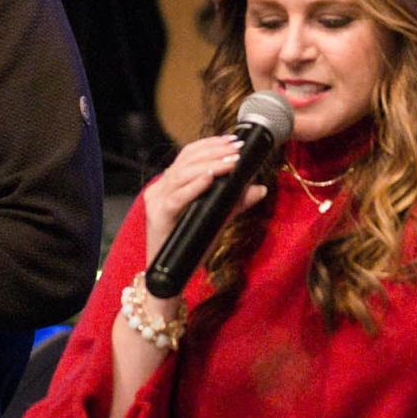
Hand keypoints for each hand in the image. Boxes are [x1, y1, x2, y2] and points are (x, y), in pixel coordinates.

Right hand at [142, 135, 264, 276]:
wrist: (170, 277)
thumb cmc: (189, 248)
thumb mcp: (216, 219)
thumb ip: (234, 202)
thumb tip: (259, 188)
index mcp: (170, 184)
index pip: (188, 155)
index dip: (210, 145)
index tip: (232, 140)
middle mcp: (161, 188)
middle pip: (186, 160)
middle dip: (214, 152)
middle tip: (236, 148)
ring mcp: (157, 201)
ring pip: (182, 173)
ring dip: (209, 164)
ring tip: (230, 161)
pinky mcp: (159, 216)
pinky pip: (177, 197)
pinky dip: (194, 185)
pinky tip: (210, 178)